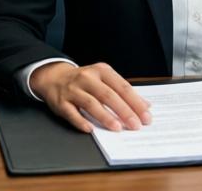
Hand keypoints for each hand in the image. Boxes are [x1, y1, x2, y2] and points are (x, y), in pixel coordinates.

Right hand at [30, 61, 151, 133]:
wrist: (55, 77)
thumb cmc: (85, 81)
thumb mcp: (105, 79)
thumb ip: (123, 91)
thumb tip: (145, 105)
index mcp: (102, 71)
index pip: (122, 87)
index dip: (135, 102)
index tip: (146, 116)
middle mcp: (87, 78)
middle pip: (108, 95)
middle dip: (124, 111)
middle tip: (135, 125)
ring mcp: (73, 90)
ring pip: (91, 103)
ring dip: (105, 117)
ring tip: (117, 128)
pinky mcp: (60, 102)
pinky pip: (71, 113)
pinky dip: (81, 121)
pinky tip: (90, 129)